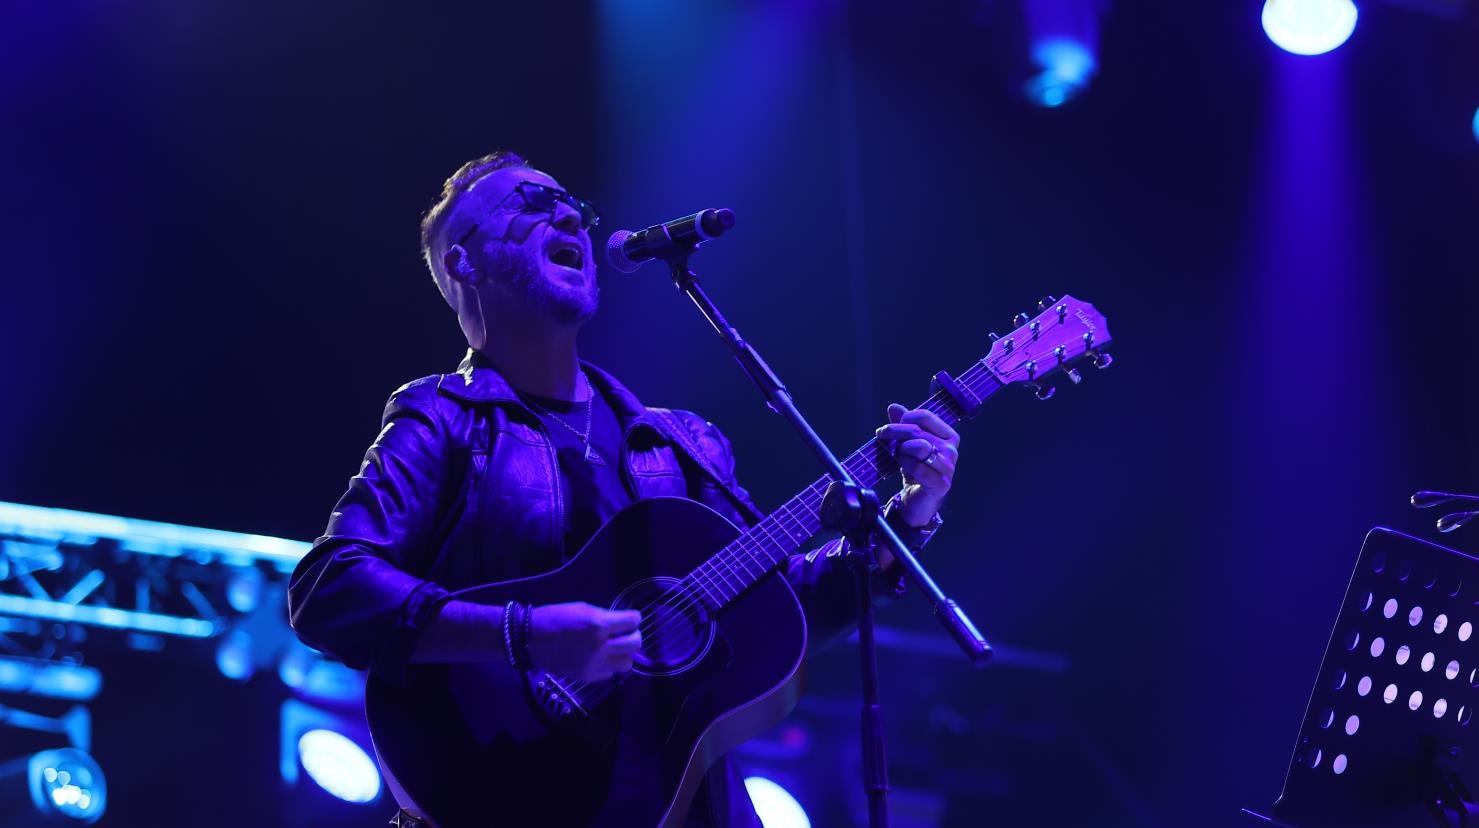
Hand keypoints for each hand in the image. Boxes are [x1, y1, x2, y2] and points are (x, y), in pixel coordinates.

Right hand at [527, 602, 641, 681]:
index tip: (629, 619)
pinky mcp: (587, 677)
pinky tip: (599, 658)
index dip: (633, 618)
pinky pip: (610, 673)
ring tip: (614, 649)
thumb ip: (605, 617)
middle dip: (633, 636)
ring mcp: (594, 664)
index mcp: (598, 624)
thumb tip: (623, 623)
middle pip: (635, 644)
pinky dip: (608, 666)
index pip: (633, 621)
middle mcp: (600, 646)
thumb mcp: (582, 609)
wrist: (530, 640)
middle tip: (625, 634)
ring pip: (627, 663)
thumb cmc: (555, 618)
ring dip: (623, 654)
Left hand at [875, 403, 959, 526]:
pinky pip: (919, 467)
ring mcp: (948, 467)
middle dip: (895, 431)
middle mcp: (951, 450)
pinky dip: (906, 463)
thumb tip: (893, 407)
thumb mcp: (908, 444)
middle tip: (881, 434)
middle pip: (918, 431)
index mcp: (948, 436)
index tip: (892, 424)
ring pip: (920, 446)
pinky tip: (902, 464)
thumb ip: (903, 425)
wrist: (918, 500)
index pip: (926, 416)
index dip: (905, 417)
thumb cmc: (916, 469)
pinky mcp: (941, 484)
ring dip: (902, 448)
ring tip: (896, 453)